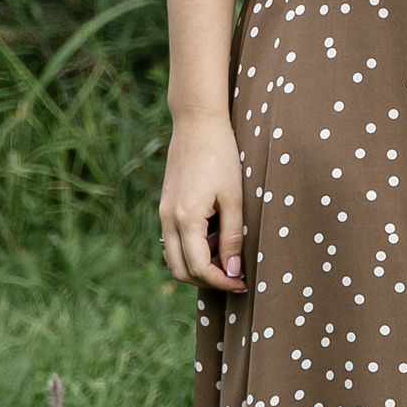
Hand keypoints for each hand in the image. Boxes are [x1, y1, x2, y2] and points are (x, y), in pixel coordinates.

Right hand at [161, 116, 246, 291]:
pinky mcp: (166, 207)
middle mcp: (168, 220)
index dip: (221, 282)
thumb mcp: (234, 198)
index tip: (242, 283)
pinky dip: (193, 248)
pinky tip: (216, 235)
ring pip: (175, 258)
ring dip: (200, 264)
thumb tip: (232, 271)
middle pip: (181, 270)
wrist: (197, 124)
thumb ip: (232, 237)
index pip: (198, 268)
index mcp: (185, 219)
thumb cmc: (221, 156)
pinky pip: (175, 240)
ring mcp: (163, 213)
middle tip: (236, 276)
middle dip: (208, 280)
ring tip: (228, 252)